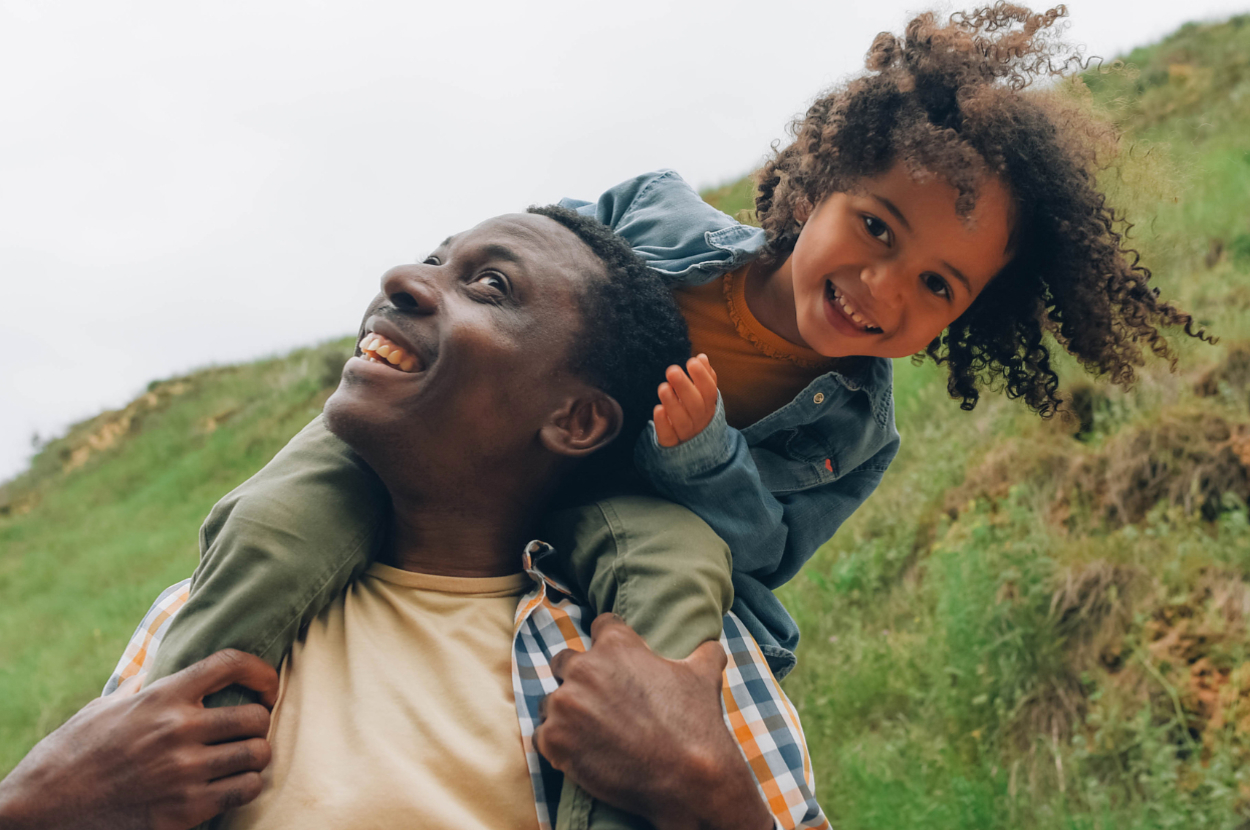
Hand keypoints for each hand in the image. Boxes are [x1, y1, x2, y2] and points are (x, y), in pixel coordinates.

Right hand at [0, 649, 278, 829]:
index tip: (268, 684)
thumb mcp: (107, 707)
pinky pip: (244, 790)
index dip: (261, 671)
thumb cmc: (74, 752)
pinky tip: (232, 783)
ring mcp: (184, 772)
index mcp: (162, 697)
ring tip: (243, 756)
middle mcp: (178, 730)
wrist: (44, 808)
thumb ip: (146, 686)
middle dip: (260, 722)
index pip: (230, 664)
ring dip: (255, 756)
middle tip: (251, 729)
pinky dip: (245, 785)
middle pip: (256, 717)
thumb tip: (168, 665)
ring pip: (258, 755)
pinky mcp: (185, 810)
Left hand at [533, 614, 771, 829]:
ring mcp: (565, 704)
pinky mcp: (553, 740)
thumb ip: (704, 653)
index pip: (601, 625)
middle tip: (598, 703)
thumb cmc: (695, 725)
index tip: (612, 659)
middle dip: (577, 678)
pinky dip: (559, 745)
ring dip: (565, 714)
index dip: (608, 640)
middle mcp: (584, 668)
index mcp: (616, 645)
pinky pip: (544, 737)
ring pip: (550, 702)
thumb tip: (713, 646)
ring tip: (590, 734)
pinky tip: (582, 754)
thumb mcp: (703, 678)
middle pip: (565, 662)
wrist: (688, 778)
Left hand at [654, 354, 717, 447]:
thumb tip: (701, 357)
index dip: (702, 377)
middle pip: (695, 405)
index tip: (691, 361)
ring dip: (672, 403)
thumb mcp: (701, 396)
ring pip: (682, 420)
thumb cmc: (694, 412)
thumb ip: (703, 377)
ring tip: (663, 387)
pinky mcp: (671, 443)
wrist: (691, 445)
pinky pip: (669, 435)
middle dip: (684, 387)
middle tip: (671, 370)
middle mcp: (699, 420)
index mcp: (708, 406)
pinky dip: (663, 423)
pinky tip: (658, 409)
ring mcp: (686, 433)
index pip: (709, 391)